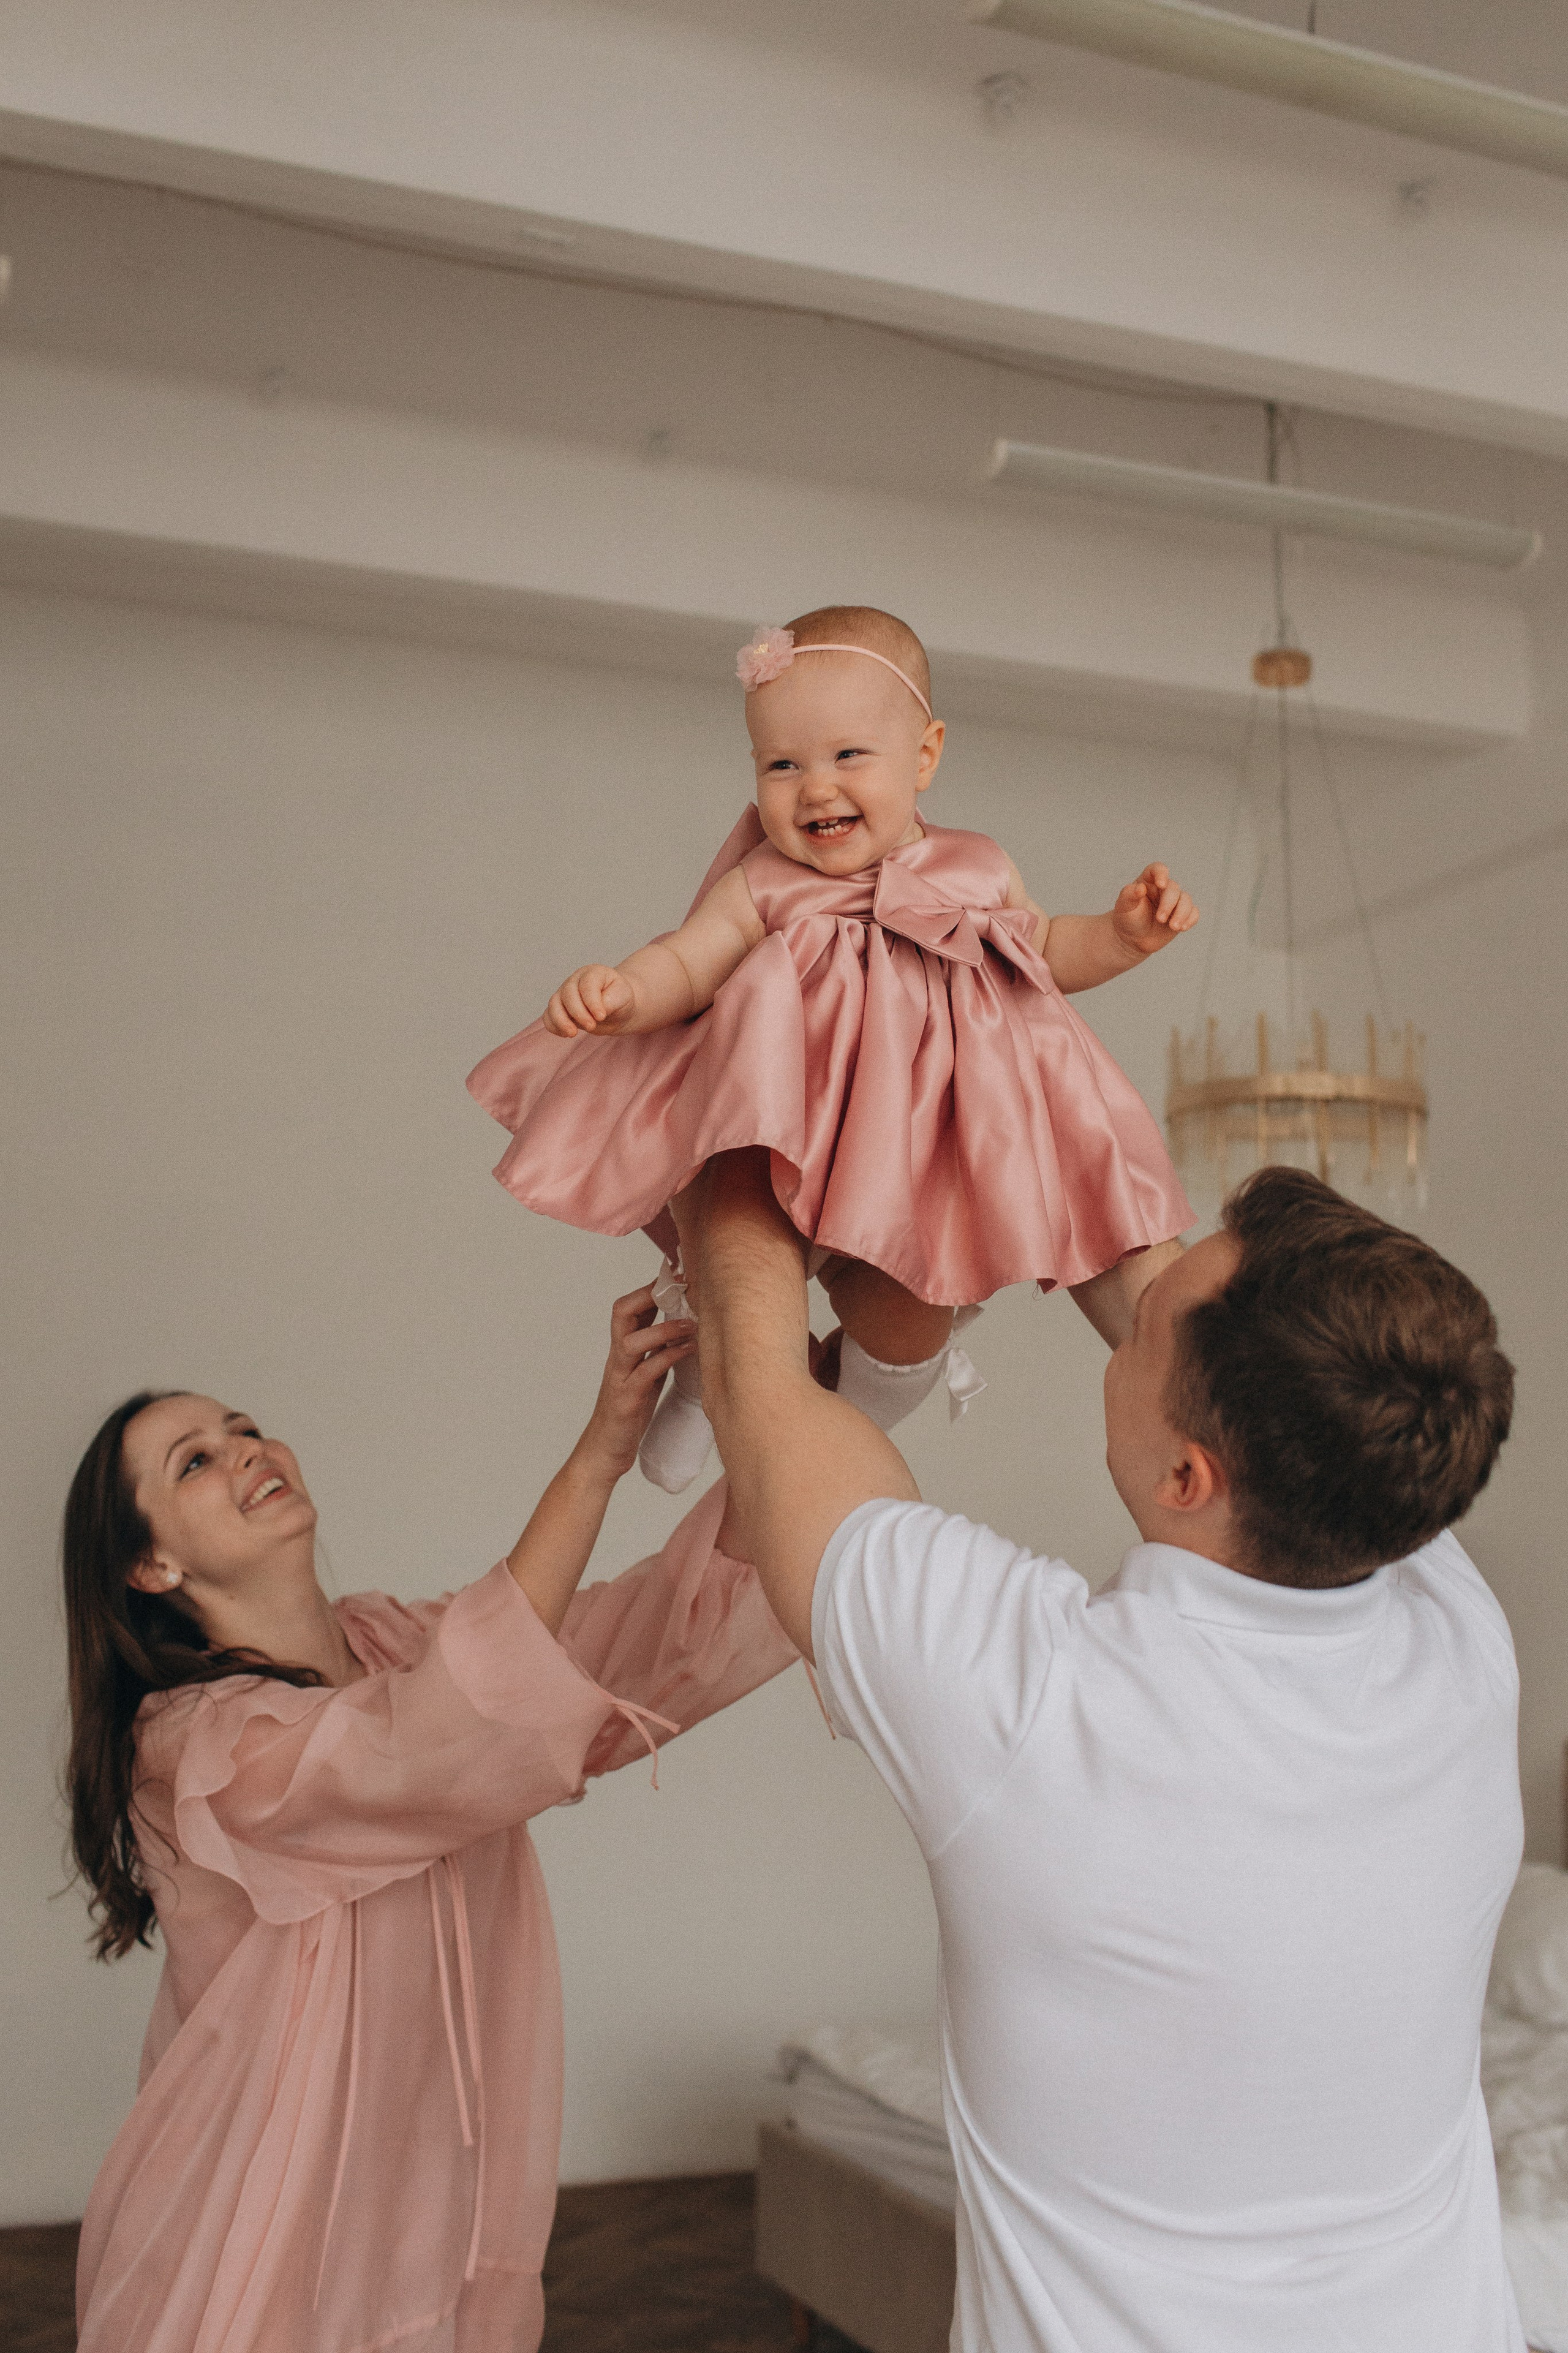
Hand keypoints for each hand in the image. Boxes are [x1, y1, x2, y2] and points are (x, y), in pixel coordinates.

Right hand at [545, 964, 636, 1037]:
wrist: (616, 1007)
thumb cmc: (620, 998)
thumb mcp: (623, 996)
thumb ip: (611, 1001)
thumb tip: (596, 1013)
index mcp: (593, 973)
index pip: (587, 985)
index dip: (592, 1002)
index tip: (601, 1016)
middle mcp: (575, 981)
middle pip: (568, 995)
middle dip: (578, 1013)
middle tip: (592, 1026)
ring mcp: (564, 994)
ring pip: (553, 1004)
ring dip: (560, 1021)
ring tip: (573, 1033)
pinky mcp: (559, 1009)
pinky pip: (548, 1016)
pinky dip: (553, 1026)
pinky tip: (566, 1034)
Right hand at [576, 1284, 696, 1481]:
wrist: (605, 1452)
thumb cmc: (628, 1414)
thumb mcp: (646, 1377)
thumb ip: (658, 1354)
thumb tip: (685, 1331)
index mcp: (622, 1350)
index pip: (629, 1308)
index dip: (651, 1288)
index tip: (678, 1272)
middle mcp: (618, 1358)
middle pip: (622, 1312)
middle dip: (649, 1294)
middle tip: (681, 1286)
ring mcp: (619, 1377)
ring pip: (632, 1340)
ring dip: (663, 1328)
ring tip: (692, 1322)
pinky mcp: (625, 1400)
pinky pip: (645, 1373)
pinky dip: (667, 1357)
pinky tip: (689, 1351)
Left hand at [1111, 864, 1198, 958]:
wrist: (1133, 939)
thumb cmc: (1127, 918)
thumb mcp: (1123, 907)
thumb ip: (1128, 895)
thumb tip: (1140, 888)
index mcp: (1148, 880)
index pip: (1157, 869)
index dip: (1161, 874)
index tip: (1161, 884)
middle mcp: (1164, 888)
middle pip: (1173, 888)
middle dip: (1168, 904)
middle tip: (1160, 919)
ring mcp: (1175, 901)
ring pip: (1186, 900)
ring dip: (1182, 913)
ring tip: (1174, 927)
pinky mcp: (1182, 914)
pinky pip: (1193, 912)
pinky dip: (1190, 919)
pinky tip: (1182, 928)